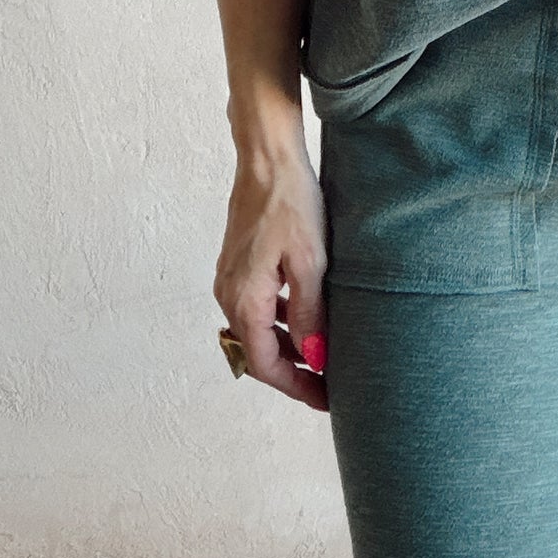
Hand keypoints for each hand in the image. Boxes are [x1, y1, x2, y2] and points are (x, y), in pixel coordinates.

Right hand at [213, 136, 329, 411]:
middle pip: (258, 352)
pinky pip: (257, 307)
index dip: (296, 386)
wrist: (267, 159)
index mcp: (244, 300)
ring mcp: (230, 280)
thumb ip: (310, 314)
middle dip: (293, 372)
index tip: (325, 398)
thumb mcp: (311, 263)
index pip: (265, 364)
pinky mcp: (239, 265)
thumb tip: (314, 358)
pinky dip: (280, 321)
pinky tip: (305, 317)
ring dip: (287, 347)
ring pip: (258, 330)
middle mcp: (229, 295)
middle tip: (328, 384)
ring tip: (322, 355)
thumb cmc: (290, 203)